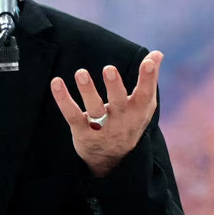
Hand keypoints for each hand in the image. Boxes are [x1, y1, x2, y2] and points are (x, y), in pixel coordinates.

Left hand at [49, 50, 162, 177]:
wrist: (113, 160)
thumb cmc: (129, 122)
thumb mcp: (144, 105)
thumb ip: (149, 79)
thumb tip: (157, 53)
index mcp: (138, 111)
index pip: (145, 95)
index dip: (148, 79)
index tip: (148, 62)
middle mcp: (121, 120)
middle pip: (118, 102)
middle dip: (114, 86)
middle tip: (109, 68)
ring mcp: (101, 128)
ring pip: (94, 109)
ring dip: (87, 91)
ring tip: (81, 72)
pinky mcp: (82, 132)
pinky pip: (72, 115)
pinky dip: (63, 100)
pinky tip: (56, 82)